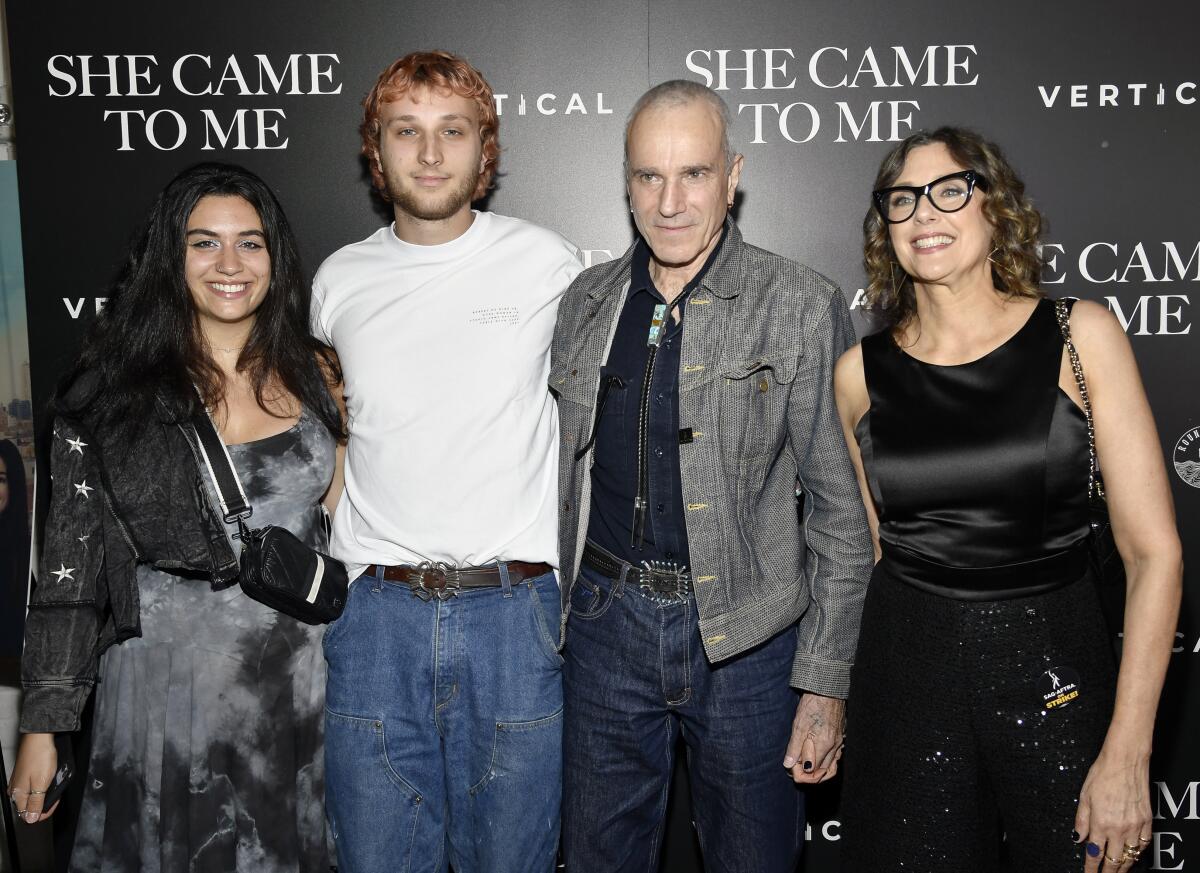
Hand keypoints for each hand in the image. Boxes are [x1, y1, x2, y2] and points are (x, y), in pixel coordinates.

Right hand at [6, 733, 60, 823]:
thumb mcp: (41, 783)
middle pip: (28, 807)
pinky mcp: (23, 774)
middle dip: (44, 805)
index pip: (27, 815)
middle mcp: (15, 790)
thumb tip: (30, 819)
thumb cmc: (40, 757)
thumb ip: (36, 803)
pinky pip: (31, 787)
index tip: (54, 804)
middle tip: (56, 795)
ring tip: (54, 786)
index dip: (43, 813)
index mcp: (18, 795)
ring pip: (31, 797)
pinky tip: (48, 780)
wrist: (39, 738)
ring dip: (44, 796)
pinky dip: (41, 787)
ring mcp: (18, 782)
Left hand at [783, 693, 844, 783]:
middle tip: (794, 770)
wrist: (827, 690)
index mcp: (824, 745)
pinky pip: (835, 758)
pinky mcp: (840, 737)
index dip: (799, 773)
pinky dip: (826, 763)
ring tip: (804, 768)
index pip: (811, 770)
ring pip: (830, 767)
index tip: (790, 769)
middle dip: (807, 775)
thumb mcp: (799, 725)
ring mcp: (839, 742)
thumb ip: (794, 747)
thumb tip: (788, 764)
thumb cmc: (813, 705)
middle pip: (822, 772)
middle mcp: (834, 747)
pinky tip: (817, 759)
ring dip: (818, 772)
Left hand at [1075, 749, 1151, 871]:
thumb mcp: (1084, 796)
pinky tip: (1133, 854)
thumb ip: (1081, 820)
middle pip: (1114, 861)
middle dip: (1108, 872)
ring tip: (1117, 870)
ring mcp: (1135, 826)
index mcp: (1100, 823)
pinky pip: (1143, 844)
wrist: (1125, 761)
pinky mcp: (1147, 821)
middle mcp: (1119, 828)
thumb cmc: (1102, 774)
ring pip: (1131, 856)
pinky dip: (1138, 852)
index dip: (1091, 868)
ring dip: (1124, 866)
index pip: (1095, 854)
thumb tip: (1077, 838)